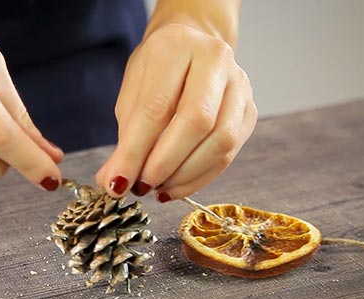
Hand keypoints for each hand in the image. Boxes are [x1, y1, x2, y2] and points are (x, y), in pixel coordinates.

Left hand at [96, 23, 256, 200]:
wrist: (190, 52)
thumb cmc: (156, 73)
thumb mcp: (131, 95)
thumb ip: (126, 138)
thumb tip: (114, 182)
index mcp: (176, 46)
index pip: (156, 107)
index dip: (135, 151)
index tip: (116, 183)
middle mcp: (215, 60)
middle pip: (197, 121)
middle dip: (164, 164)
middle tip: (141, 186)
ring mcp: (240, 85)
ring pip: (221, 141)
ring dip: (184, 175)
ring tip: (157, 187)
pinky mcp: (249, 112)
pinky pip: (228, 154)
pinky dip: (199, 178)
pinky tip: (175, 187)